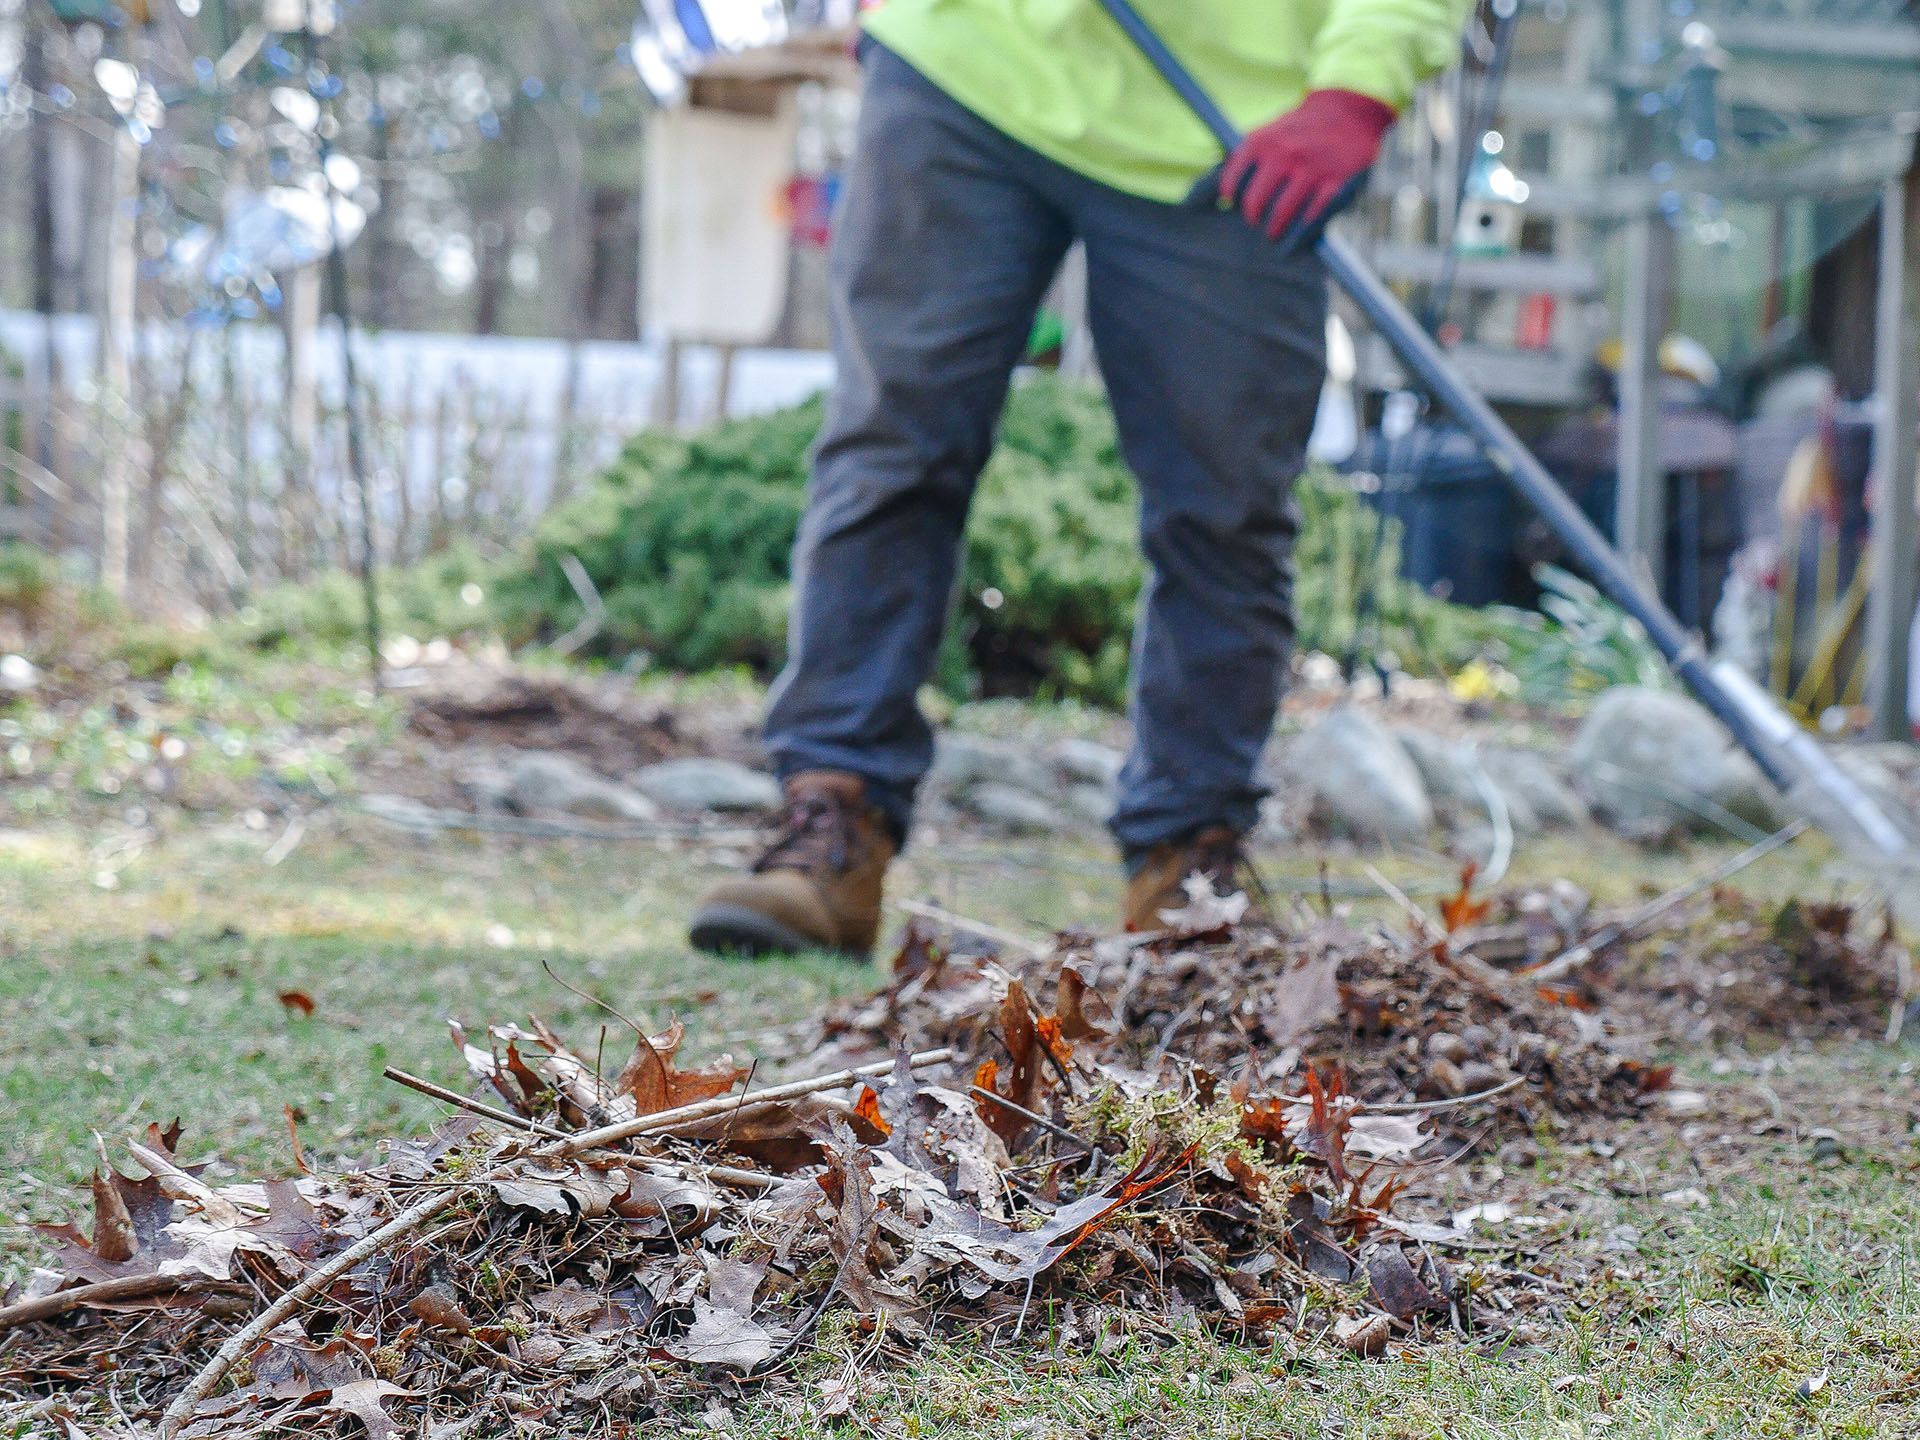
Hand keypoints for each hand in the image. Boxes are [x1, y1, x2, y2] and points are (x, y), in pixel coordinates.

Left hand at [1220, 89, 1395, 240]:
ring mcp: (1310, 168)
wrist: (1349, 113)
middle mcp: (1284, 154)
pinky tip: (1299, 228)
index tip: (1229, 204)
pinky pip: (1312, 214)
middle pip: (1256, 202)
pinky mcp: (1334, 182)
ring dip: (1274, 229)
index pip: (1233, 178)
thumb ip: (1250, 153)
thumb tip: (1222, 184)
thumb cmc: (1303, 127)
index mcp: (1263, 141)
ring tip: (1273, 233)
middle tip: (1254, 222)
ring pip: (1281, 212)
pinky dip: (1303, 226)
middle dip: (1252, 217)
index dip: (1229, 195)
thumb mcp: (1272, 129)